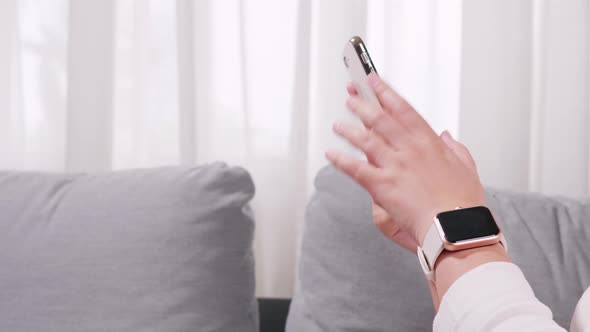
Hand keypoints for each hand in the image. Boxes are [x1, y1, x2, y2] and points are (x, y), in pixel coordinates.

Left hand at [328, 74, 485, 246]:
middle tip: (351, 95)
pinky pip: (356, 169)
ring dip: (349, 130)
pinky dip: (341, 160)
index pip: (403, 110)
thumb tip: (446, 135)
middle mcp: (409, 150)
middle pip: (380, 119)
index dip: (386, 93)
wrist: (455, 228)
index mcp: (429, 143)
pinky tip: (331, 154)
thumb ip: (455, 148)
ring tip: (338, 124)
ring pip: (365, 140)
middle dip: (363, 104)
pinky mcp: (382, 186)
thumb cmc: (462, 204)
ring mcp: (394, 166)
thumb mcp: (467, 168)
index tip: (375, 82)